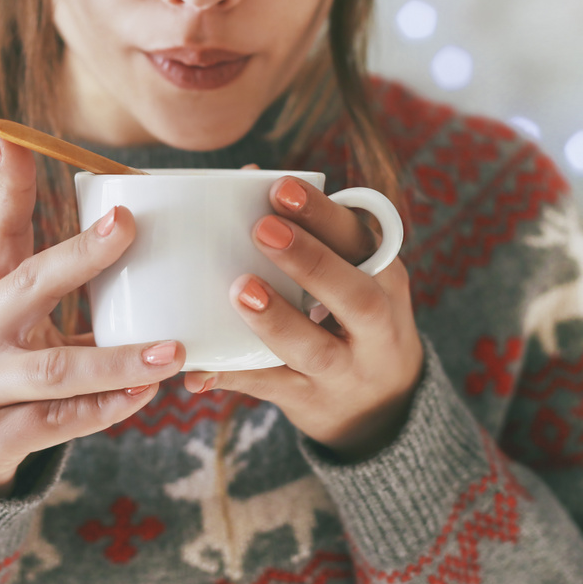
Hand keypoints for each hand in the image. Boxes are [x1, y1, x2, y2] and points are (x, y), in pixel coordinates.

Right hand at [0, 136, 184, 495]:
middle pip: (26, 284)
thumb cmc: (16, 379)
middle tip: (129, 226)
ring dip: (117, 359)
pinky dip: (105, 410)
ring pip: (52, 370)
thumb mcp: (31, 329)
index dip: (7, 187)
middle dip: (78, 255)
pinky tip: (144, 396)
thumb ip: (73, 296)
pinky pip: (57, 424)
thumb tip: (149, 235)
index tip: (13, 137)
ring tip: (172, 351)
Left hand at [183, 176, 423, 462]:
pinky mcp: (312, 403)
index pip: (363, 242)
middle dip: (311, 261)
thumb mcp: (354, 274)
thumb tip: (247, 174)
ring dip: (277, 320)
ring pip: (316, 349)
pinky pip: (271, 390)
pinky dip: (233, 377)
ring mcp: (347, 371)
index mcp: (383, 279)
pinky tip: (199, 368)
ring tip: (241, 290)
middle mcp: (376, 326)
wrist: (383, 409)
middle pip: (355, 296)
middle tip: (262, 229)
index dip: (325, 214)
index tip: (281, 187)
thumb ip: (313, 233)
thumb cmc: (351, 318)